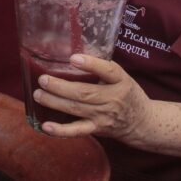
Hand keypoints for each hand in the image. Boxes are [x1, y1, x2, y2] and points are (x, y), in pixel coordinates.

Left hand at [33, 54, 151, 143]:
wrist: (142, 122)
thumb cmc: (128, 94)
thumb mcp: (122, 76)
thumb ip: (103, 67)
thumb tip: (77, 49)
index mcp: (120, 81)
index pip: (108, 71)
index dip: (91, 64)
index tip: (73, 58)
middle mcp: (112, 99)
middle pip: (84, 93)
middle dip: (60, 86)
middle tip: (43, 79)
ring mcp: (103, 116)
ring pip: (76, 109)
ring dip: (54, 102)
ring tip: (38, 94)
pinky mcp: (96, 129)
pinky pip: (77, 131)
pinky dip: (61, 130)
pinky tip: (45, 126)